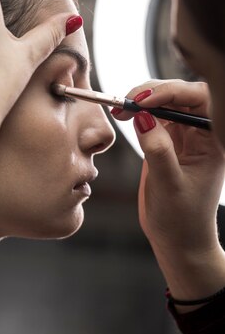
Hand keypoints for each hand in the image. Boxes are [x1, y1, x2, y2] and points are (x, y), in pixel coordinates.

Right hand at [112, 79, 224, 302]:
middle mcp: (201, 134)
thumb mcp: (169, 185)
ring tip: (120, 108)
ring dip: (142, 101)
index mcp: (214, 141)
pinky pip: (152, 119)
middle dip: (154, 92)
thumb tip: (143, 118)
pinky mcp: (166, 143)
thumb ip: (158, 150)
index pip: (199, 100)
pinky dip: (137, 114)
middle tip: (128, 101)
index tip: (144, 101)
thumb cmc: (182, 219)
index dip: (172, 93)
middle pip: (181, 95)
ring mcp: (183, 137)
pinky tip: (124, 116)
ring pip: (164, 104)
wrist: (177, 241)